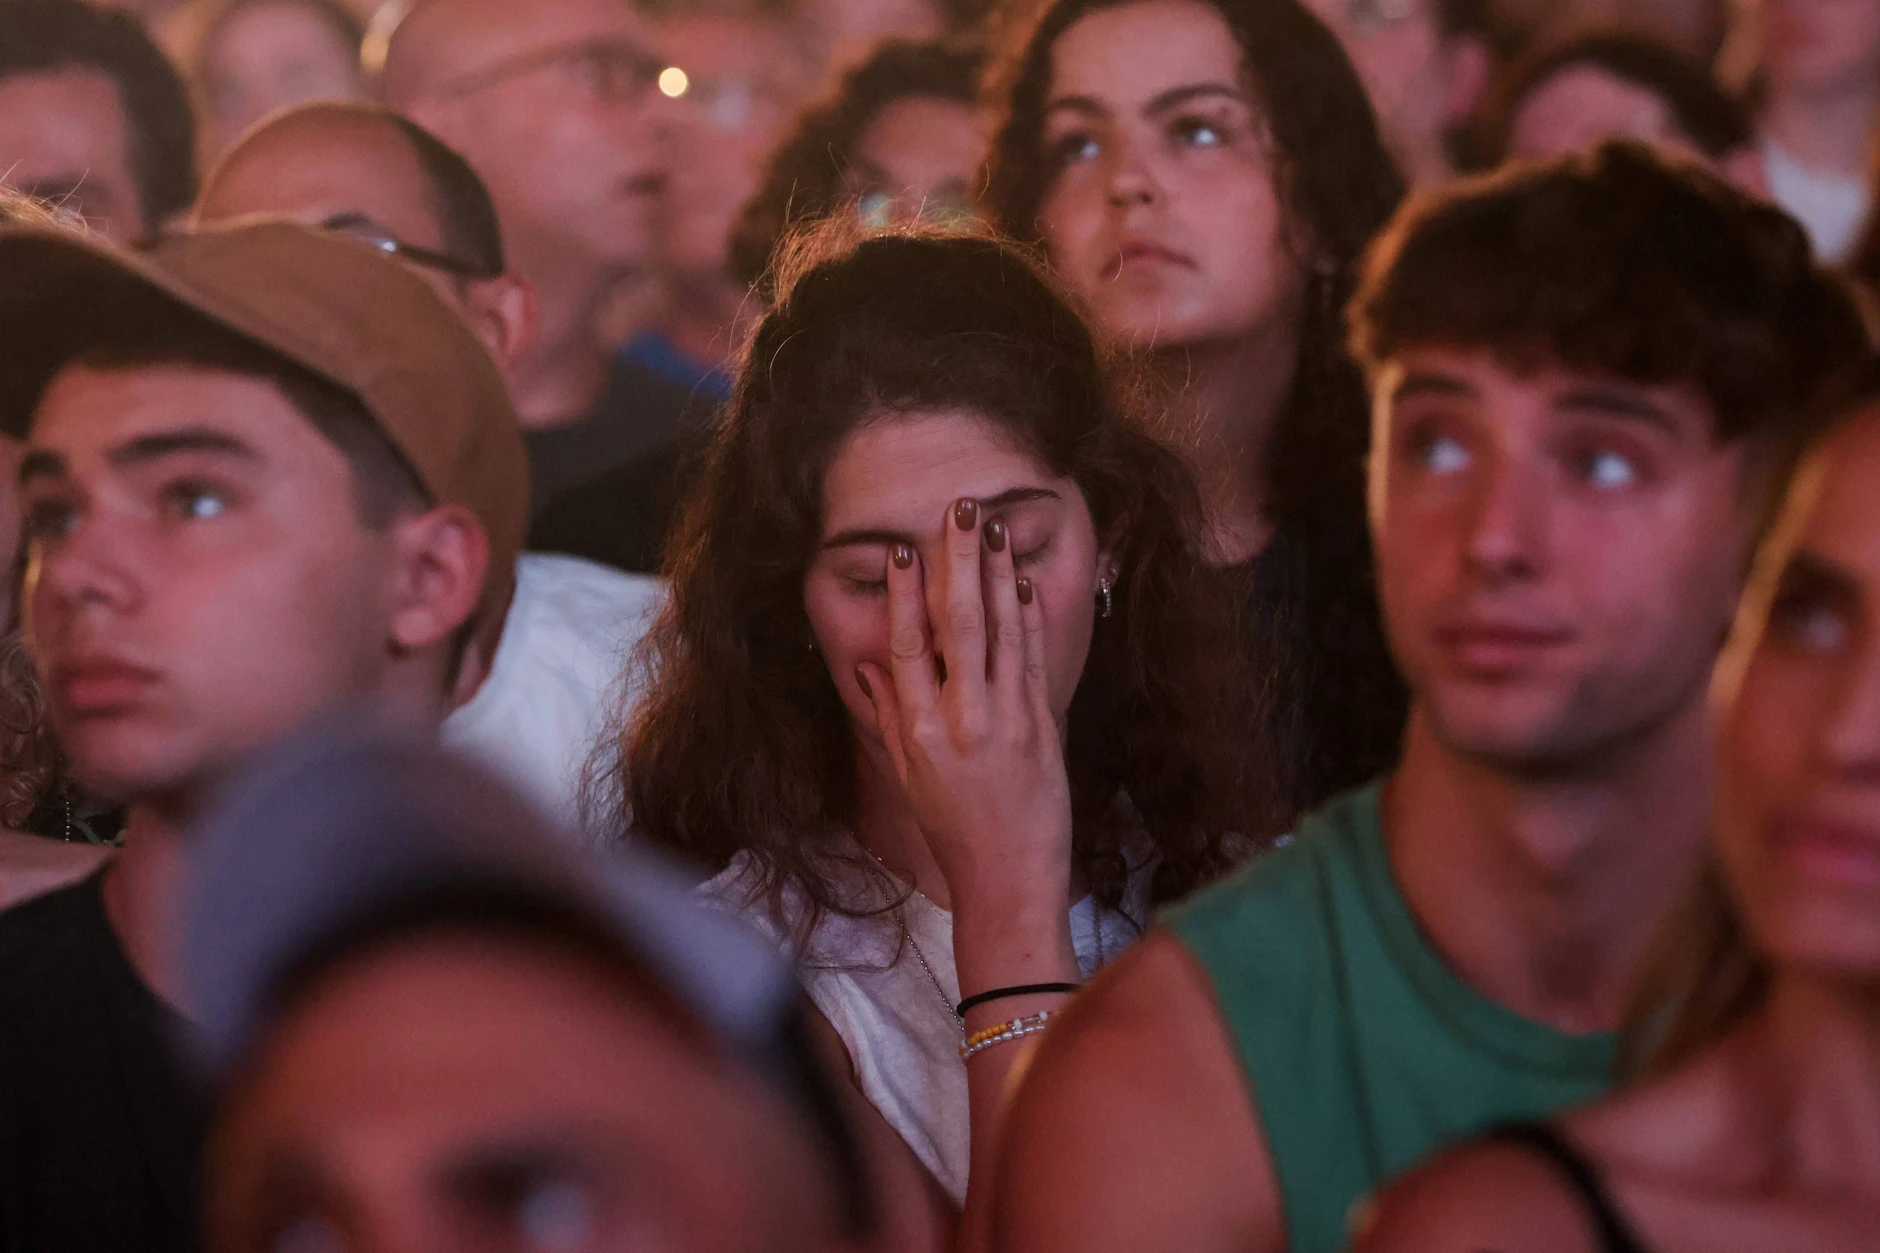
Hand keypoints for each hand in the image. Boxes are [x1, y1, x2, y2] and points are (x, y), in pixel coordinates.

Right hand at [856, 497, 1074, 920]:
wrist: (1008, 875)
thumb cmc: (953, 828)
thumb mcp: (907, 773)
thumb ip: (891, 713)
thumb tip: (870, 664)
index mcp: (919, 730)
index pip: (907, 645)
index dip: (906, 594)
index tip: (906, 549)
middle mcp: (961, 718)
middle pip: (958, 623)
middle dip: (959, 561)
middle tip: (961, 510)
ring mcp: (1006, 719)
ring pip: (1002, 630)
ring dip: (999, 574)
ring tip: (995, 528)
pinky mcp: (1043, 725)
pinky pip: (1034, 657)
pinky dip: (1030, 617)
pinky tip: (1023, 581)